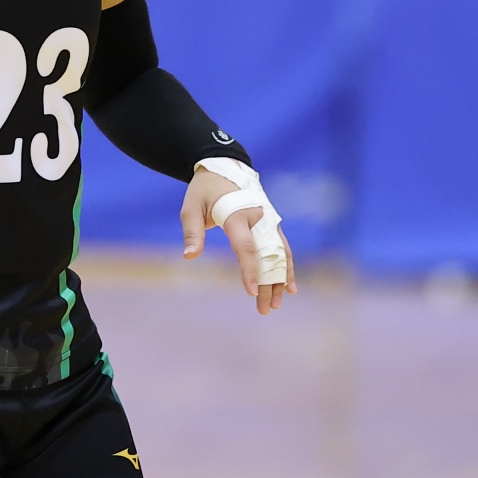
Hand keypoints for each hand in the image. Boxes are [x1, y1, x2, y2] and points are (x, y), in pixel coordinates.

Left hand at [181, 167, 296, 315]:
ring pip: (279, 254)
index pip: (245, 247)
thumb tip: (189, 257)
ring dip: (279, 280)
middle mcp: (258, 218)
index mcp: (237, 213)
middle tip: (264, 310)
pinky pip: (282, 248)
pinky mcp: (271, 224)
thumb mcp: (191, 207)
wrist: (224, 167)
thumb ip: (192, 232)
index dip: (249, 270)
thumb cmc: (204, 191)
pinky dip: (286, 267)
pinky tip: (288, 287)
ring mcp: (268, 221)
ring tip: (275, 304)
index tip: (250, 292)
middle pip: (267, 256)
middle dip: (267, 284)